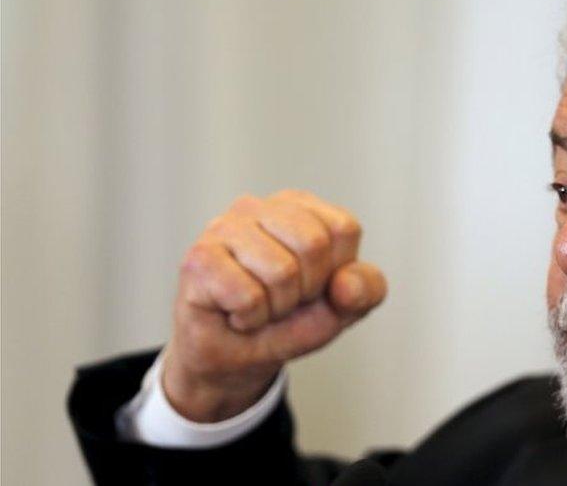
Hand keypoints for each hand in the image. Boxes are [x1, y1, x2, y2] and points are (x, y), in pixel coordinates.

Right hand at [162, 190, 386, 421]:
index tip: (314, 286)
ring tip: (259, 306)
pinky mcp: (199, 258)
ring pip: (281, 271)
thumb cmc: (287, 321)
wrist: (236, 359)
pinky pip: (247, 295)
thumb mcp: (343, 307)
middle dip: (306, 290)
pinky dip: (250, 318)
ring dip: (276, 307)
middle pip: (313, 244)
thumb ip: (366, 289)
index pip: (343, 228)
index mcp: (300, 207)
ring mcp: (224, 228)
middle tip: (283, 300)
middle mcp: (260, 207)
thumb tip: (345, 284)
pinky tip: (235, 313)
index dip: (336, 272)